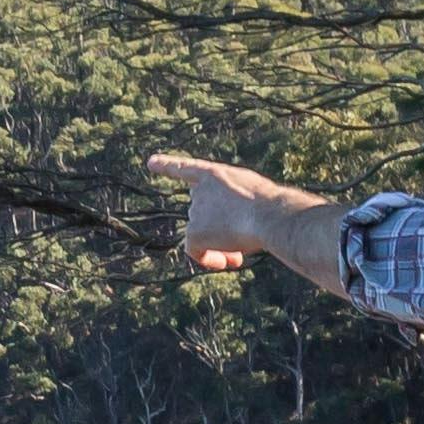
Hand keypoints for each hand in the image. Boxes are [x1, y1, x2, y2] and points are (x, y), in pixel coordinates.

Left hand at [148, 153, 345, 290]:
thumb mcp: (255, 195)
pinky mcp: (194, 233)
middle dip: (218, 230)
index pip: (187, 169)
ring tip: (242, 251)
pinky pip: (196, 252)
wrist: (270, 215)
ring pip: (202, 235)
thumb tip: (235, 232)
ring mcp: (195, 211)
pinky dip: (210, 259)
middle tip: (242, 241)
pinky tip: (231, 261)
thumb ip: (237, 205)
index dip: (168, 166)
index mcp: (216, 175)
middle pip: (203, 216)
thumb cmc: (273, 206)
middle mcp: (200, 191)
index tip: (151, 163)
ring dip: (220, 245)